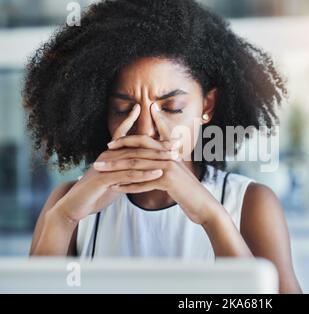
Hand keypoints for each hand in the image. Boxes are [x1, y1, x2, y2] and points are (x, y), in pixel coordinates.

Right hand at [55, 104, 174, 221]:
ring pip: (135, 159)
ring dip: (156, 158)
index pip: (130, 137)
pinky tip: (158, 174)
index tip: (164, 128)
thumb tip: (142, 171)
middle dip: (159, 145)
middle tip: (178, 144)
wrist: (75, 205)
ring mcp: (106, 165)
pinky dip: (144, 174)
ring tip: (173, 157)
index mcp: (112, 154)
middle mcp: (109, 155)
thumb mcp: (115, 180)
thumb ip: (127, 173)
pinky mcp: (104, 178)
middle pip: (138, 147)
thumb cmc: (95, 192)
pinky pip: (128, 175)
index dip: (152, 134)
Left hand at [94, 103, 221, 224]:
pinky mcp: (168, 181)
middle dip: (117, 153)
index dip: (128, 139)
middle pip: (138, 151)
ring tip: (101, 172)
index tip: (111, 142)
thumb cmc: (189, 192)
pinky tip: (114, 188)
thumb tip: (153, 163)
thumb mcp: (178, 175)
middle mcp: (169, 156)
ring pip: (137, 165)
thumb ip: (166, 165)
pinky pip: (143, 182)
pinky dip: (127, 186)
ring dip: (116, 169)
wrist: (204, 206)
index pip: (146, 140)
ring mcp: (169, 167)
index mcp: (170, 152)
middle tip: (99, 156)